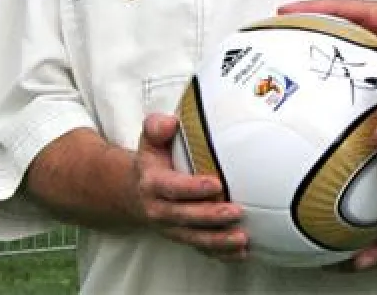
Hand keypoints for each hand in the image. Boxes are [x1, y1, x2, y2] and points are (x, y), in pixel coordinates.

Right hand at [127, 113, 247, 260]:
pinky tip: (240, 252)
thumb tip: (169, 123)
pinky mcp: (183, 236)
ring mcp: (171, 226)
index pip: (171, 188)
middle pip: (184, 217)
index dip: (192, 188)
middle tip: (235, 212)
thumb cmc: (153, 162)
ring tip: (241, 239)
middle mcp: (159, 209)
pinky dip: (220, 253)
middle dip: (210, 216)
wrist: (135, 192)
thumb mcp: (150, 140)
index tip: (215, 184)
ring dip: (218, 241)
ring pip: (194, 238)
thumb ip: (156, 127)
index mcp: (153, 183)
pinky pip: (200, 248)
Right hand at [278, 0, 376, 64]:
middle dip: (309, 20)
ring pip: (343, 32)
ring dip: (320, 36)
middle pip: (337, 17)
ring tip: (291, 46)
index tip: (291, 11)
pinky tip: (324, 69)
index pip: (345, 8)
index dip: (316, 8)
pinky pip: (352, 47)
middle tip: (280, 28)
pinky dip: (336, 51)